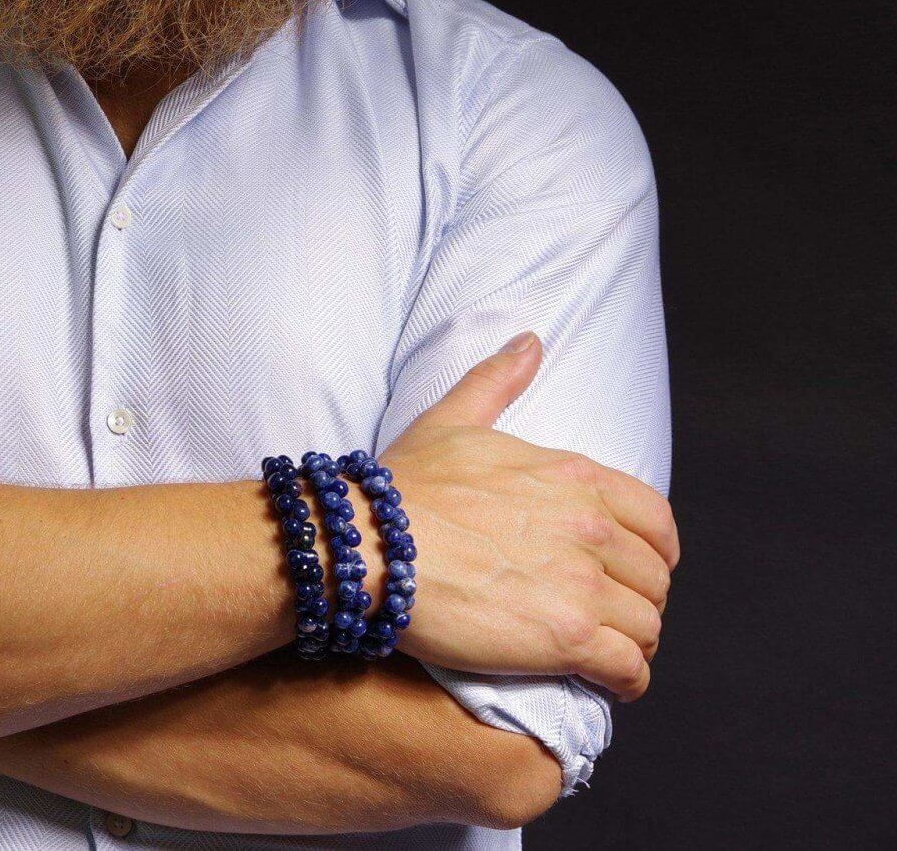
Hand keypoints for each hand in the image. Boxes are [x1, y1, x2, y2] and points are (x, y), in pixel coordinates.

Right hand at [383, 333, 678, 700]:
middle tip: (612, 614)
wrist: (369, 545)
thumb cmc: (402, 487)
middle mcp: (590, 528)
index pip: (655, 519)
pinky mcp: (566, 638)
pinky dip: (628, 679)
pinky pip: (628, 667)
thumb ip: (497, 381)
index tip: (639, 567)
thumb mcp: (452, 419)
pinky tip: (612, 682)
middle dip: (639, 598)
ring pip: (647, 623)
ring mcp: (582, 585)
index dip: (655, 549)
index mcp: (575, 477)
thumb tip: (528, 342)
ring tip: (610, 651)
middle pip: (652, 576)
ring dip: (634, 640)